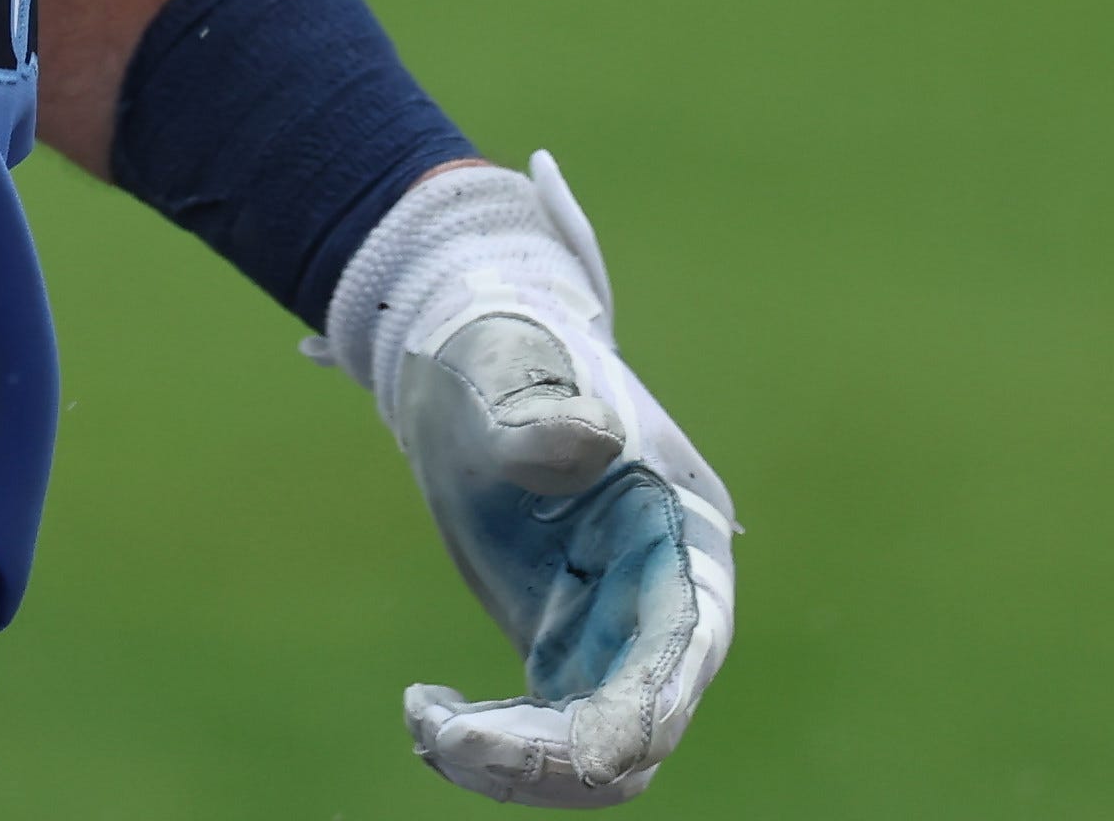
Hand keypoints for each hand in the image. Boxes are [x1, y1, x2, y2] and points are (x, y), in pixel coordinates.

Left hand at [316, 156, 739, 805]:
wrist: (472, 351)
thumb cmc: (501, 347)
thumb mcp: (514, 370)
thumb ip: (545, 414)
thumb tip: (589, 437)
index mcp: (681, 529)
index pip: (688, 648)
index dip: (637, 711)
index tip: (560, 747)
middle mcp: (666, 595)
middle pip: (642, 725)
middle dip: (553, 757)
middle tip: (444, 735)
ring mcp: (616, 629)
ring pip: (598, 752)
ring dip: (517, 765)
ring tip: (428, 724)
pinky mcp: (564, 646)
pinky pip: (549, 736)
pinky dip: (493, 746)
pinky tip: (425, 709)